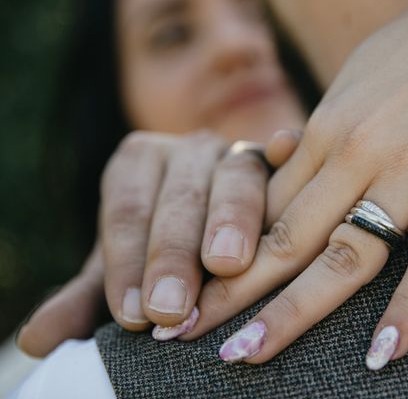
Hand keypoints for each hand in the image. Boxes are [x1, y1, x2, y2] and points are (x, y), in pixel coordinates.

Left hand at [17, 128, 299, 356]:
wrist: (216, 212)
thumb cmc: (166, 246)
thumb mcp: (127, 268)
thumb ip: (89, 297)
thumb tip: (37, 341)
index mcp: (141, 160)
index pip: (128, 209)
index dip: (128, 261)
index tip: (134, 315)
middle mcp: (191, 148)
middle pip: (180, 195)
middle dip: (173, 253)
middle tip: (169, 308)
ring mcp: (238, 150)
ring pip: (236, 177)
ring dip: (231, 220)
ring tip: (227, 265)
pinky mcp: (282, 158)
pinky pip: (288, 159)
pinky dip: (288, 161)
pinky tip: (289, 181)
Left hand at [181, 0, 407, 367]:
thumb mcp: (357, 78)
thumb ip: (323, 128)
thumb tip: (285, 157)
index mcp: (328, 128)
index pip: (263, 206)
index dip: (219, 251)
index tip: (189, 285)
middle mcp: (358, 153)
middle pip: (284, 237)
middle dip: (229, 290)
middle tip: (179, 334)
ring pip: (344, 255)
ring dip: (291, 312)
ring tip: (245, 355)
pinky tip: (384, 354)